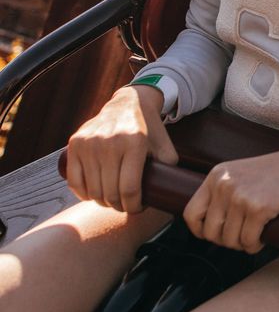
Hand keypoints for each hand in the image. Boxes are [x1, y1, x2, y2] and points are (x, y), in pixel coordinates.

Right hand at [65, 83, 178, 212]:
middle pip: (110, 192)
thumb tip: (170, 192)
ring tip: (112, 201)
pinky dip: (83, 194)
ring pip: (93, 189)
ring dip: (102, 202)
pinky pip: (74, 181)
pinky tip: (93, 196)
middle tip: (125, 206)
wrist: (128, 103)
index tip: (138, 208)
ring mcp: (90, 143)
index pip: (130, 189)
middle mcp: (109, 143)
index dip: (134, 206)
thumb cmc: (149, 129)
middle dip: (119, 206)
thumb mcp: (165, 144)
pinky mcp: (75, 144)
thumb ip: (170, 167)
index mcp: (134, 143)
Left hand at [183, 142, 278, 253]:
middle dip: (226, 241)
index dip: (201, 231)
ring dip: (242, 245)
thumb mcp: (242, 173)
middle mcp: (224, 185)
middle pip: (211, 232)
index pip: (191, 214)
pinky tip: (262, 239)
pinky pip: (248, 240)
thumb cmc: (278, 171)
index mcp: (216, 176)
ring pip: (230, 239)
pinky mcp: (260, 207)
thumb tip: (208, 221)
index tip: (217, 233)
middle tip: (242, 237)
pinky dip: (254, 246)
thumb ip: (224, 189)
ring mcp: (241, 196)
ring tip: (255, 237)